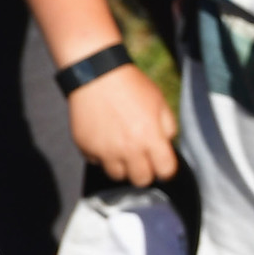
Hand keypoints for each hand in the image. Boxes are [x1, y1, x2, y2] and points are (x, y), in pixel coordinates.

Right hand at [66, 59, 176, 186]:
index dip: (166, 169)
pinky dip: (101, 155)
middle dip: (144, 171)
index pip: (165, 171)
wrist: (95, 74)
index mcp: (150, 138)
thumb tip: (167, 147)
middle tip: (142, 159)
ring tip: (121, 149)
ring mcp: (104, 150)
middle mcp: (128, 149)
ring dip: (122, 166)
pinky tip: (104, 139)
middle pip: (141, 180)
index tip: (162, 164)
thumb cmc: (130, 86)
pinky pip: (96, 162)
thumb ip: (168, 128)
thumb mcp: (160, 103)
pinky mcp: (85, 147)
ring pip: (117, 176)